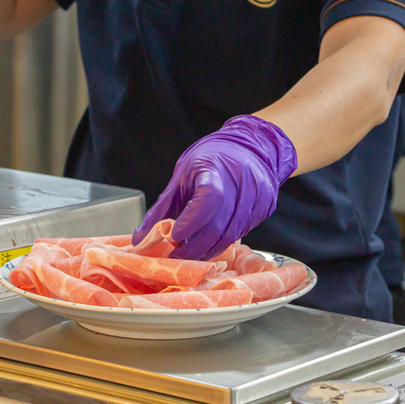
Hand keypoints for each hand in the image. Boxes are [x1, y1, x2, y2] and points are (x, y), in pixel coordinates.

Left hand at [133, 115, 296, 260]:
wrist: (250, 148)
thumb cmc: (212, 159)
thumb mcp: (182, 176)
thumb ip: (162, 207)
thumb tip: (139, 239)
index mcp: (216, 170)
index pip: (207, 199)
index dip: (190, 221)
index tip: (174, 235)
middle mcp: (241, 183)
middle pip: (217, 226)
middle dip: (193, 247)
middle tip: (176, 255)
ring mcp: (257, 197)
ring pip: (230, 236)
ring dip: (208, 250)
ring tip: (191, 254)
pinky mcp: (265, 207)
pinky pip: (242, 233)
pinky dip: (223, 243)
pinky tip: (211, 243)